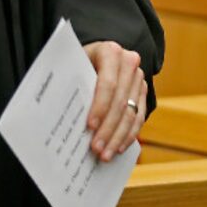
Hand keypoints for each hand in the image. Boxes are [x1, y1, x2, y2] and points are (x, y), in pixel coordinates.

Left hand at [83, 40, 146, 161]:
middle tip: (96, 149)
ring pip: (132, 112)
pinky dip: (129, 135)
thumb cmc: (80, 62)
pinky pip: (140, 117)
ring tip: (105, 155)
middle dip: (108, 128)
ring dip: (118, 137)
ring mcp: (138, 77)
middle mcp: (129, 62)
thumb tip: (64, 115)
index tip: (89, 127)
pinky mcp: (142, 91)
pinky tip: (118, 148)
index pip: (108, 83)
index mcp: (110, 51)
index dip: (100, 106)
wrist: (98, 54)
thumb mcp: (74, 66)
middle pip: (120, 101)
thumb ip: (74, 85)